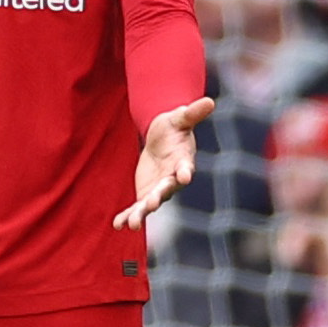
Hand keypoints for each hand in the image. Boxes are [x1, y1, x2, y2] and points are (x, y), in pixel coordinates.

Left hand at [115, 97, 214, 229]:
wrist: (162, 138)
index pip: (186, 167)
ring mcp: (160, 189)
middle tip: (152, 204)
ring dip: (141, 214)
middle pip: (166, 190)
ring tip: (132, 225)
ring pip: (151, 204)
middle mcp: (173, 179)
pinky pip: (137, 207)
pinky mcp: (147, 193)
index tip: (186, 177)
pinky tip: (117, 225)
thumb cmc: (174, 127)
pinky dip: (128, 216)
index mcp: (183, 161)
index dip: (185, 172)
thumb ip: (192, 113)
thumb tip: (209, 101)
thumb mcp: (179, 118)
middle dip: (159, 198)